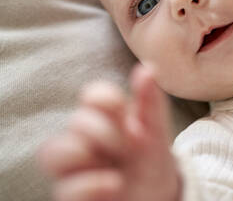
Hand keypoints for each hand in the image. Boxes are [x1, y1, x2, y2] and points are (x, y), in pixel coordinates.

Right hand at [37, 64, 180, 200]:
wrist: (156, 194)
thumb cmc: (149, 157)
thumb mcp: (156, 131)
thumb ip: (150, 101)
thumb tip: (147, 68)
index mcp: (106, 118)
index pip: (92, 96)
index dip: (103, 98)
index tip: (122, 108)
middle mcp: (83, 139)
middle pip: (77, 121)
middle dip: (108, 133)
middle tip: (130, 149)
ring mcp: (73, 167)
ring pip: (52, 152)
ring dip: (87, 156)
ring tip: (116, 167)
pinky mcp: (71, 193)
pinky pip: (64, 189)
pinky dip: (90, 186)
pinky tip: (114, 185)